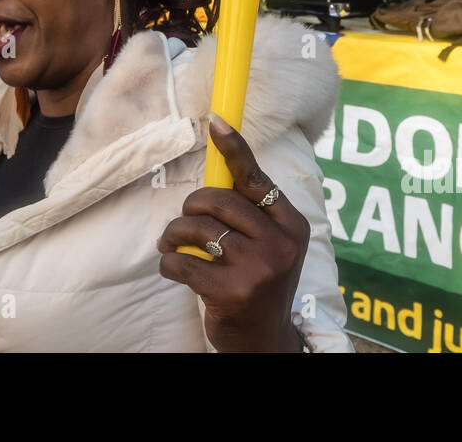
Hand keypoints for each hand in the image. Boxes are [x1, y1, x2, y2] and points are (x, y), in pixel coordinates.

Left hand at [158, 114, 310, 351]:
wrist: (265, 341)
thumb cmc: (259, 282)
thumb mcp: (270, 245)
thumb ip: (250, 212)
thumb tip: (219, 165)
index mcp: (292, 226)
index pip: (257, 178)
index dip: (234, 148)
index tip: (215, 121)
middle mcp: (280, 245)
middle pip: (218, 201)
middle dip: (190, 207)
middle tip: (182, 222)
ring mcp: (258, 270)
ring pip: (196, 229)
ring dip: (173, 235)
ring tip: (172, 245)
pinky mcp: (232, 292)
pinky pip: (182, 261)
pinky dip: (169, 261)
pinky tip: (173, 267)